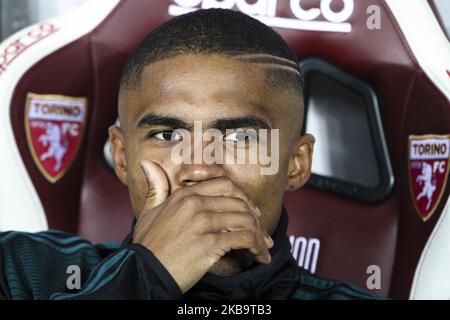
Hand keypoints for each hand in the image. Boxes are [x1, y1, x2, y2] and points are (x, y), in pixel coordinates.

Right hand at [133, 160, 272, 293]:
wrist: (143, 272)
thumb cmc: (148, 246)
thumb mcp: (149, 212)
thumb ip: (156, 188)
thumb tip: (149, 164)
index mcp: (184, 195)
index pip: (224, 184)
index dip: (242, 197)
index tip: (251, 211)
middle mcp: (194, 204)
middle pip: (238, 202)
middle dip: (254, 217)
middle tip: (261, 231)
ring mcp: (202, 222)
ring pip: (244, 219)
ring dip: (259, 234)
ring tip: (263, 247)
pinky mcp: (209, 243)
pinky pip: (243, 238)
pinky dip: (256, 247)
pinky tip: (259, 256)